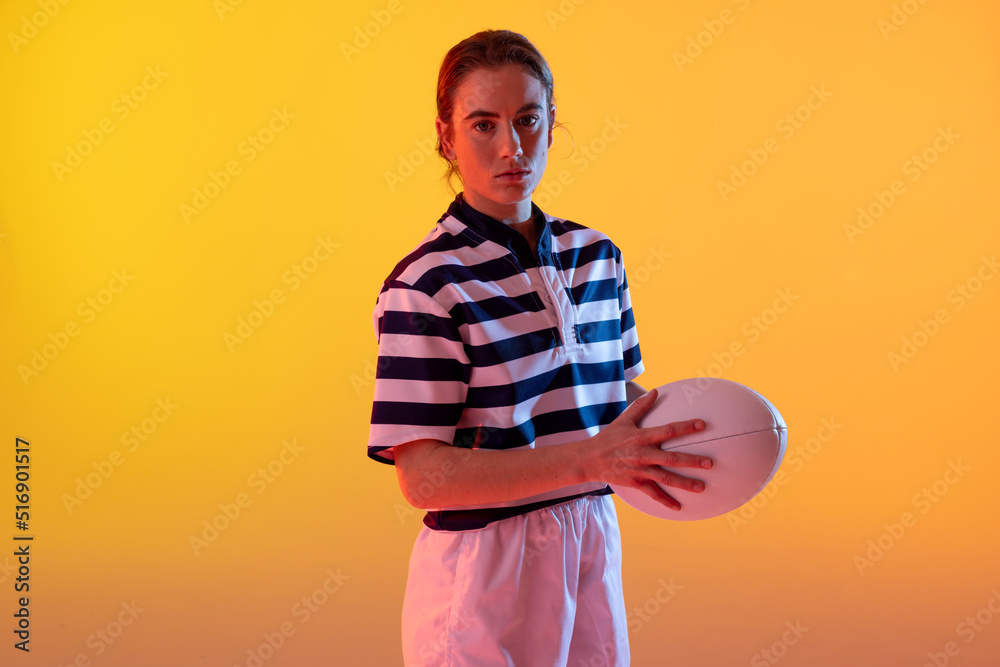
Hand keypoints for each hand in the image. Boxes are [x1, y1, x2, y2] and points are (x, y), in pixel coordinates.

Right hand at [587, 387, 712, 510]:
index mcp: (642, 437)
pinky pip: (653, 493)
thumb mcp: (624, 420)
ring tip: (702, 487)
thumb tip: (655, 390)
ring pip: (666, 478)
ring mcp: (640, 470)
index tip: (702, 425)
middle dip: (692, 461)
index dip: (686, 427)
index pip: (668, 430)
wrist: (590, 459)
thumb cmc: (609, 438)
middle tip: (710, 463)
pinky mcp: (635, 483)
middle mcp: (643, 454)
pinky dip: (666, 501)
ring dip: (685, 483)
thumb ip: (641, 406)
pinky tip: (679, 507)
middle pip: (672, 458)